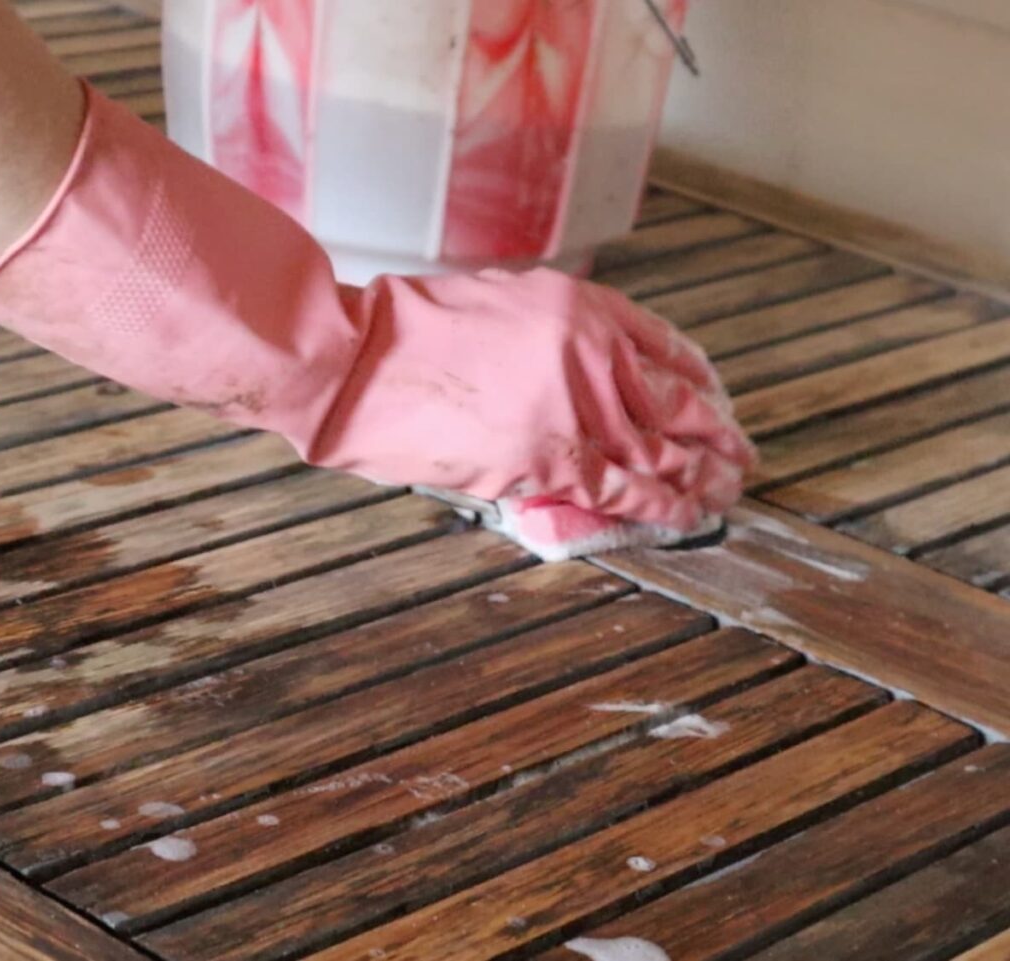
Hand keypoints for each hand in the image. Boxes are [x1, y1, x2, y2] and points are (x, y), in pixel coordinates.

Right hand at [319, 267, 755, 530]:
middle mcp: (594, 351)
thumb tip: (590, 374)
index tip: (717, 402)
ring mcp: (577, 404)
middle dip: (715, 436)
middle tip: (741, 457)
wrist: (360, 362)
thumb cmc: (414, 334)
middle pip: (676, 402)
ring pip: (661, 449)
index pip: (666, 347)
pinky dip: (662, 505)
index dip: (700, 383)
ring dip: (701, 475)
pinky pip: (625, 487)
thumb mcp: (500, 305)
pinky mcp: (552, 456)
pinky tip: (688, 515)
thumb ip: (557, 335)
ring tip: (726, 492)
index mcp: (583, 307)